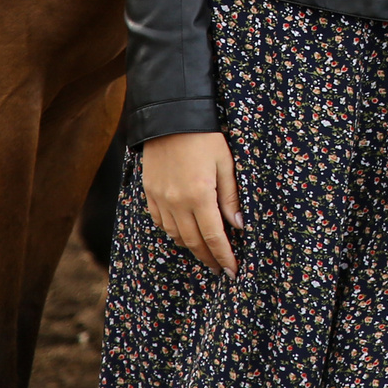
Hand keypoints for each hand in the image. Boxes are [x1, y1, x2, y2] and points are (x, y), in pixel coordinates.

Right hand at [142, 130, 243, 273]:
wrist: (170, 116)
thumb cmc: (204, 136)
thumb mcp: (226, 163)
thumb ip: (231, 196)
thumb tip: (238, 225)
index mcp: (199, 196)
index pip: (213, 237)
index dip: (224, 256)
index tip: (232, 271)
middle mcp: (177, 202)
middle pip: (193, 242)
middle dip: (208, 258)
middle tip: (220, 268)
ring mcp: (160, 198)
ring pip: (175, 235)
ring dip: (191, 247)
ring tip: (205, 252)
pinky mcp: (149, 192)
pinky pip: (160, 222)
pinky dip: (173, 232)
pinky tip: (183, 232)